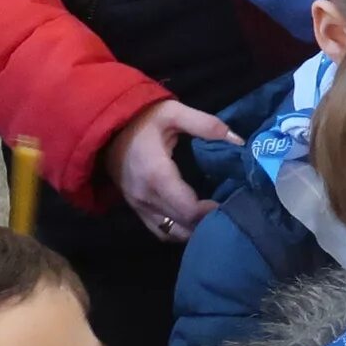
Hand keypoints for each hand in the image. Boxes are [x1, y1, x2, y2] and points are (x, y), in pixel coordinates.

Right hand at [100, 97, 236, 243]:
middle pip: (183, 224)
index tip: (231, 204)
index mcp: (157, 175)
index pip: (188, 209)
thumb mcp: (174, 112)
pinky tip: (194, 222)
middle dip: (209, 222)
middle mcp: (146, 197)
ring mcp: (139, 206)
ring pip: (171, 233)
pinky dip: (178, 231)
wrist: (107, 128)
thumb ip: (206, 125)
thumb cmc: (143, 120)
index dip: (212, 212)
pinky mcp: (136, 208)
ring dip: (194, 230)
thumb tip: (238, 140)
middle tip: (231, 212)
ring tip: (215, 219)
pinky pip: (160, 231)